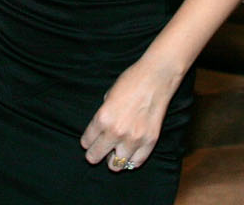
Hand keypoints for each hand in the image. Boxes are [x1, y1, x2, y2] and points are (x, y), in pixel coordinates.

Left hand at [81, 58, 180, 172]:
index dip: (86, 142)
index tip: (89, 141)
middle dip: (94, 154)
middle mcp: (117, 131)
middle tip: (98, 150)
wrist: (156, 77)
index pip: (86, 142)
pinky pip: (136, 162)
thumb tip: (101, 130)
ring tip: (116, 151)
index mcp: (103, 118)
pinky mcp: (150, 141)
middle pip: (95, 157)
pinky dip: (131, 160)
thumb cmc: (131, 81)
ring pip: (116, 165)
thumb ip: (103, 115)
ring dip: (113, 159)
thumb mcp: (108, 95)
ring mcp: (134, 139)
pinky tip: (129, 151)